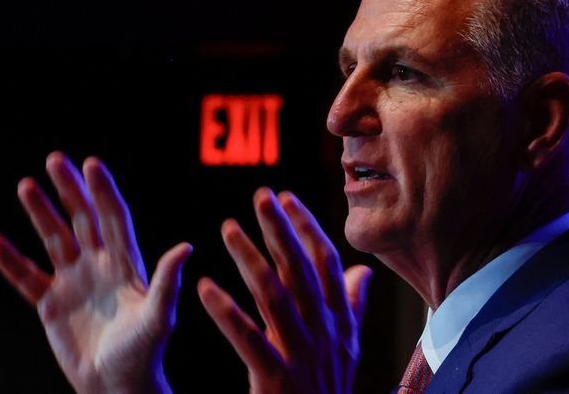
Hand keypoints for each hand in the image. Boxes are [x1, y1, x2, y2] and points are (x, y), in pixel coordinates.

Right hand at [0, 152, 191, 393]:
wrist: (118, 386)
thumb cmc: (144, 353)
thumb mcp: (159, 316)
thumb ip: (168, 282)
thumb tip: (186, 246)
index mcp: (126, 264)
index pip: (113, 218)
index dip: (103, 192)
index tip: (91, 164)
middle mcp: (99, 266)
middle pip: (82, 219)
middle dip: (69, 189)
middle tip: (55, 158)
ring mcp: (74, 282)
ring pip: (54, 239)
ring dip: (40, 213)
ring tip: (26, 185)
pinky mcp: (51, 304)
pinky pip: (27, 277)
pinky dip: (11, 261)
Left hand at [197, 188, 372, 393]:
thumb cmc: (329, 388)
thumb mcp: (349, 348)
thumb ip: (353, 307)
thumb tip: (362, 272)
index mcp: (339, 321)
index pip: (326, 262)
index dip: (307, 227)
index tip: (287, 198)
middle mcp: (323, 331)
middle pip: (300, 269)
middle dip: (280, 228)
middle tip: (260, 195)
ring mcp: (300, 354)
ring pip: (274, 295)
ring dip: (249, 258)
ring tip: (228, 229)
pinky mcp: (275, 379)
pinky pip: (248, 339)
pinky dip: (227, 312)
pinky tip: (206, 288)